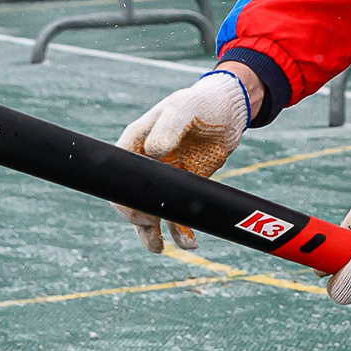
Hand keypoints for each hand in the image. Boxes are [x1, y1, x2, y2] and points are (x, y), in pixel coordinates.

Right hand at [115, 67, 255, 251]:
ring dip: (153, 233)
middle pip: (132, 201)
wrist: (229, 109)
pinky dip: (181, 230)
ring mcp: (165, 178)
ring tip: (159, 248)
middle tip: (152, 226)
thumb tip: (154, 151)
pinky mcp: (186, 186)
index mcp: (135, 144)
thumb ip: (167, 128)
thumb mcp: (182, 109)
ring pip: (152, 213)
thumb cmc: (199, 102)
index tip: (136, 211)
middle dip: (139, 218)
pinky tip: (189, 241)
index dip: (124, 198)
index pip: (120, 178)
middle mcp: (146, 165)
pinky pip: (179, 214)